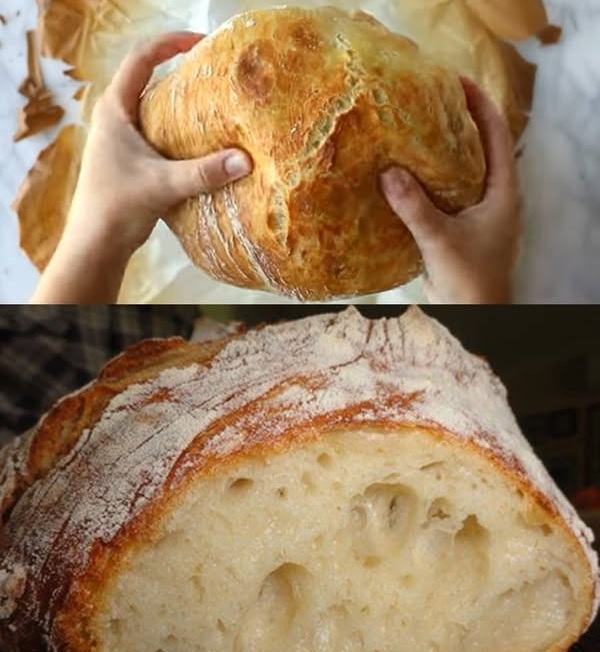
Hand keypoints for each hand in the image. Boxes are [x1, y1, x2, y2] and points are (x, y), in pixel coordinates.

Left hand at [32, 31, 252, 303]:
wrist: (96, 244)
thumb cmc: (117, 207)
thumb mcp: (163, 185)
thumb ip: (204, 172)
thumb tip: (247, 161)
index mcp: (115, 110)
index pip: (141, 60)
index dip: (170, 44)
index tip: (202, 42)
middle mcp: (117, 119)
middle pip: (149, 81)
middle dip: (181, 73)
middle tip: (215, 75)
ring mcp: (124, 141)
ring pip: (155, 110)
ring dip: (182, 106)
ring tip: (215, 107)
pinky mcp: (132, 161)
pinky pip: (160, 135)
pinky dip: (181, 132)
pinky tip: (203, 145)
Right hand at [381, 78, 520, 304]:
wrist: (472, 316)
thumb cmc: (470, 280)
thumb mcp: (441, 240)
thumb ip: (415, 208)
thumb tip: (387, 173)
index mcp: (503, 191)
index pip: (497, 134)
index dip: (479, 104)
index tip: (456, 80)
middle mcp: (493, 196)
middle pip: (478, 146)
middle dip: (456, 121)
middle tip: (427, 99)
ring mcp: (476, 212)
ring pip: (459, 171)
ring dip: (438, 151)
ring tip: (410, 129)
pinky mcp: (459, 227)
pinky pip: (443, 194)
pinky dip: (426, 181)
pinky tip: (402, 175)